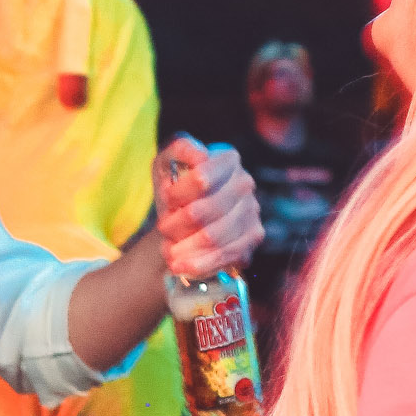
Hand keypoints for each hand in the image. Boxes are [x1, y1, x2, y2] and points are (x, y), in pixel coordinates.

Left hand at [153, 135, 261, 278]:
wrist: (184, 220)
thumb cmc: (174, 189)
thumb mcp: (167, 164)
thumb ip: (178, 149)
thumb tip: (200, 156)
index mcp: (227, 159)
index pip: (201, 179)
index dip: (177, 195)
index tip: (165, 202)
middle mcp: (245, 183)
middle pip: (205, 212)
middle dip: (176, 225)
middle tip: (162, 230)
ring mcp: (252, 211)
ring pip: (214, 237)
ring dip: (184, 248)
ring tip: (168, 252)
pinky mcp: (253, 237)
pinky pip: (226, 255)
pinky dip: (199, 264)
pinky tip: (181, 266)